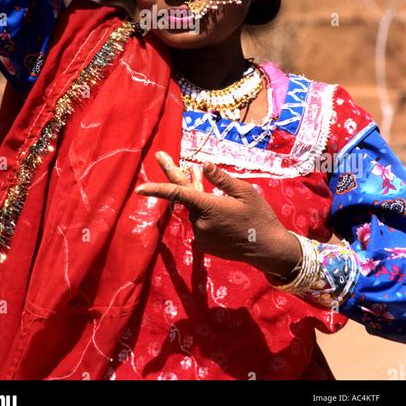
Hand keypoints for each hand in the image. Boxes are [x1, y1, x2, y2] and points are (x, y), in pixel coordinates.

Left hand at [135, 151, 301, 277]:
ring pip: (194, 208)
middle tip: (161, 156)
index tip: (138, 188)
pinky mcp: (205, 244)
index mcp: (208, 208)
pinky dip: (203, 210)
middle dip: (174, 175)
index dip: (157, 189)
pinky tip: (215, 203)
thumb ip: (221, 179)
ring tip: (199, 175)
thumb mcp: (245, 192)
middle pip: (184, 196)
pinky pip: (200, 221)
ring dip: (195, 193)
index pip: (178, 195)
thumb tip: (203, 164)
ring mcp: (202, 235)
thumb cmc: (259, 216)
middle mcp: (200, 222)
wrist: (267, 249)